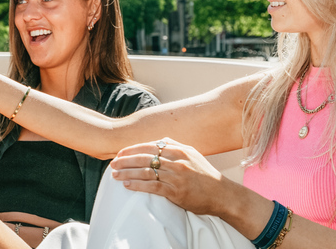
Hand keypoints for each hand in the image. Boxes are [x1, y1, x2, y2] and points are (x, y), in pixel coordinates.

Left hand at [109, 138, 227, 216]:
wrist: (223, 195)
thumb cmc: (205, 175)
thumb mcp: (192, 154)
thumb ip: (175, 146)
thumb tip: (159, 141)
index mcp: (179, 149)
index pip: (149, 146)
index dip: (132, 149)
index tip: (119, 153)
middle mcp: (176, 160)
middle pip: (144, 157)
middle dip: (125, 160)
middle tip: (112, 164)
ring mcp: (176, 176)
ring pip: (145, 171)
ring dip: (127, 172)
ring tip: (115, 175)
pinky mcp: (176, 191)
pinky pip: (152, 186)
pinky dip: (137, 185)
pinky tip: (127, 185)